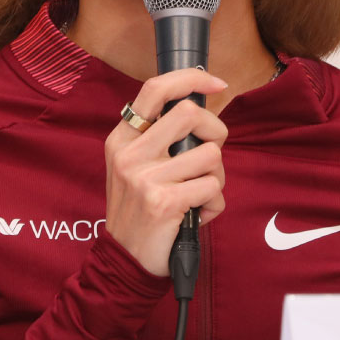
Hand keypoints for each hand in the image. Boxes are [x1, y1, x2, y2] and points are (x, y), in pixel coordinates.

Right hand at [105, 69, 227, 276]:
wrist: (124, 260)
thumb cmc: (140, 209)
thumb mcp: (134, 166)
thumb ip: (159, 137)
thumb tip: (201, 106)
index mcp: (122, 138)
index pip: (154, 89)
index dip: (190, 78)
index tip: (216, 83)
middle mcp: (130, 153)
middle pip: (189, 113)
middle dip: (216, 131)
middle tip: (211, 153)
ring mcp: (144, 177)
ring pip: (211, 154)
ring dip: (217, 177)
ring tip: (200, 193)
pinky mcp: (163, 202)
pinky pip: (212, 188)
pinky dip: (215, 204)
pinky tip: (198, 215)